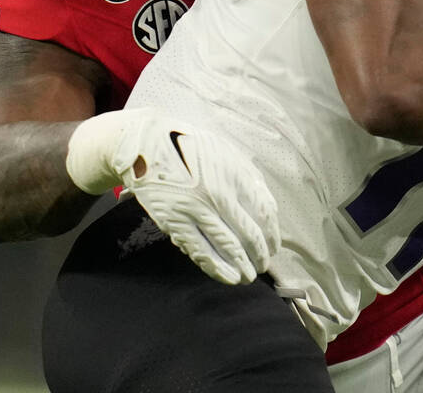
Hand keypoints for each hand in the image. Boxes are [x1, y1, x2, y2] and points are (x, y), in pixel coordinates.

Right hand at [66, 108, 279, 284]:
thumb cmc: (192, 149)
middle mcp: (219, 193)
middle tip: (263, 266)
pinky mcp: (174, 222)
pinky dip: (216, 268)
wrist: (147, 145)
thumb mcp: (228, 154)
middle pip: (249, 233)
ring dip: (241, 266)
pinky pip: (200, 251)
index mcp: (236, 174)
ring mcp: (196, 209)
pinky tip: (227, 277)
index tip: (274, 247)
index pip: (264, 212)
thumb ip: (249, 180)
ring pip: (227, 246)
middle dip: (260, 255)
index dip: (272, 234)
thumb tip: (267, 210)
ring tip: (247, 277)